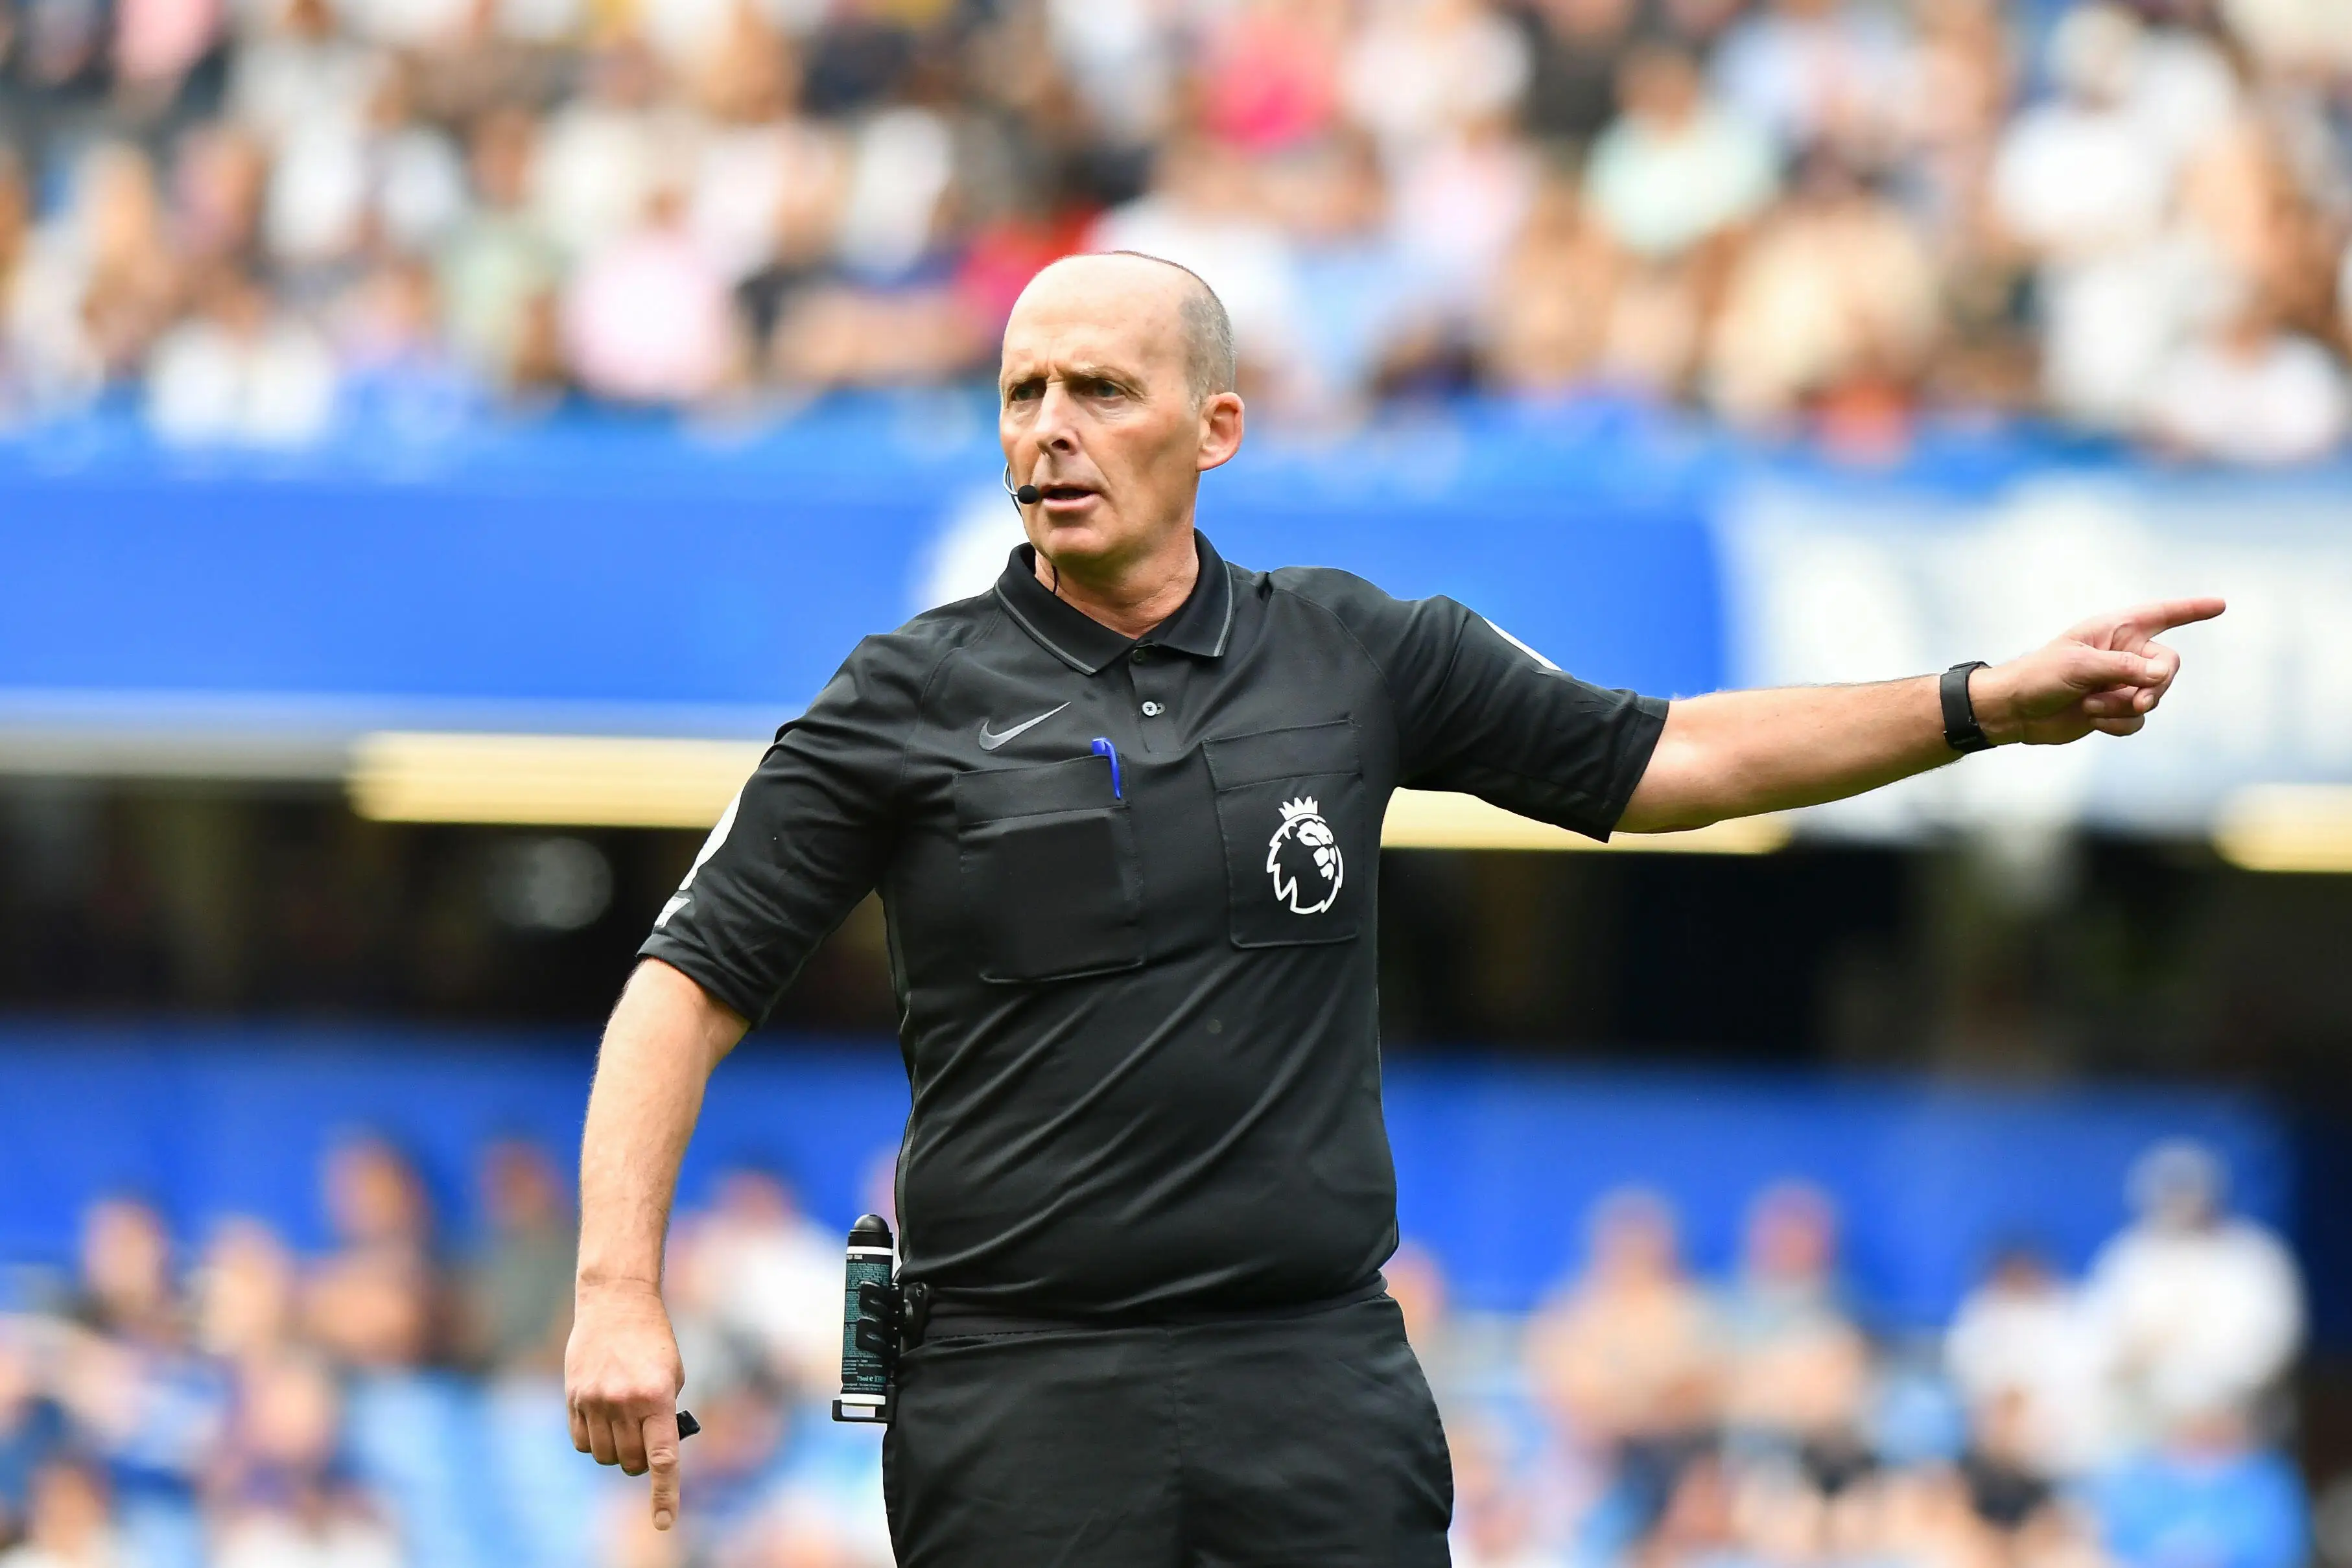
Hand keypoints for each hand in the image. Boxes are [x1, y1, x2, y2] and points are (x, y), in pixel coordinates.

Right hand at [566, 1280, 686, 1531]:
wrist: (616, 1304)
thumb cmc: (653, 1341)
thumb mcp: (672, 1375)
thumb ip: (664, 1414)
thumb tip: (654, 1454)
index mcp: (657, 1397)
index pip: (662, 1459)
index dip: (664, 1494)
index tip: (663, 1523)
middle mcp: (625, 1403)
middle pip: (631, 1462)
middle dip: (641, 1461)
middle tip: (646, 1438)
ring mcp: (595, 1401)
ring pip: (605, 1456)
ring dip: (617, 1450)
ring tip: (625, 1422)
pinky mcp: (573, 1398)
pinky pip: (581, 1443)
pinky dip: (593, 1441)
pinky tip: (602, 1418)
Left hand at [1972, 597, 2224, 744]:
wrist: (2016, 711)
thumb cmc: (2039, 676)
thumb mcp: (2079, 666)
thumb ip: (2123, 668)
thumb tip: (2165, 675)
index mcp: (2115, 630)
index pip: (2162, 615)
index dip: (2191, 609)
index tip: (2220, 604)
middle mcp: (2123, 654)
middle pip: (2168, 666)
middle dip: (2154, 685)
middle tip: (2136, 699)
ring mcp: (2121, 683)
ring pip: (2154, 696)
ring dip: (2125, 707)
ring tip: (2091, 705)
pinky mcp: (2116, 709)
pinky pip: (2138, 720)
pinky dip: (2118, 724)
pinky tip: (2092, 720)